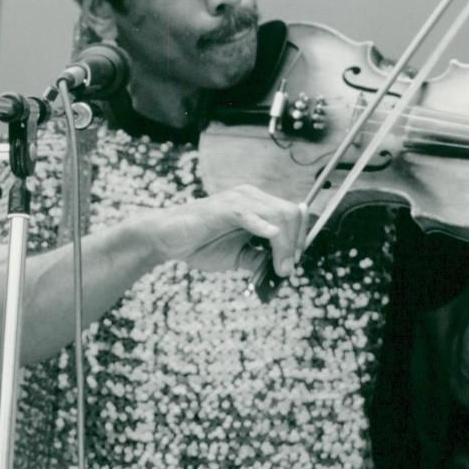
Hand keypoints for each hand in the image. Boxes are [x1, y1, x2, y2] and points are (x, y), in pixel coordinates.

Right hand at [149, 184, 308, 275]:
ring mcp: (238, 200)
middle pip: (290, 213)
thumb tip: (281, 270)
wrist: (169, 238)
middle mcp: (252, 197)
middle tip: (287, 269)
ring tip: (280, 267)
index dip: (300, 239)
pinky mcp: (223, 208)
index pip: (293, 215)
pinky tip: (271, 236)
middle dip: (295, 244)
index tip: (294, 263)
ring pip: (276, 215)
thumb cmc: (200, 243)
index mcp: (258, 205)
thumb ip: (260, 259)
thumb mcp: (238, 256)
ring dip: (284, 244)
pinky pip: (248, 214)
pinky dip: (263, 226)